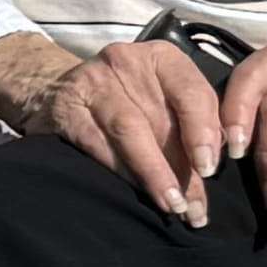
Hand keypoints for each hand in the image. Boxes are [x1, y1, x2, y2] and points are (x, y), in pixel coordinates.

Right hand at [9, 29, 233, 224]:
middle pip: (163, 118)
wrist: (54, 90)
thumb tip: (211, 169)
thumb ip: (189, 123)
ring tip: (172, 205)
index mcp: (162, 58)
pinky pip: (99, 144)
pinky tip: (135, 193)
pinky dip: (121, 171)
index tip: (210, 169)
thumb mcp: (160, 99)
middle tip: (196, 208)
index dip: (204, 133)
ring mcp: (94, 82)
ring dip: (154, 173)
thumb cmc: (123, 99)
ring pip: (131, 131)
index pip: (193, 93)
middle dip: (183, 169)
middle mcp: (128, 62)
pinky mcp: (67, 108)